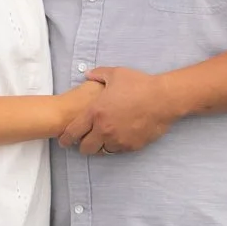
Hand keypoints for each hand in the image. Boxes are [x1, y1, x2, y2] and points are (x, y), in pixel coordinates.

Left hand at [57, 66, 178, 155]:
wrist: (163, 99)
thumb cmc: (139, 84)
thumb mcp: (116, 74)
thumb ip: (98, 74)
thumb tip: (87, 73)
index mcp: (95, 112)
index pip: (73, 132)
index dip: (65, 138)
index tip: (63, 140)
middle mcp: (104, 129)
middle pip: (85, 148)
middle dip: (82, 145)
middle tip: (83, 141)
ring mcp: (118, 139)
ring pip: (101, 151)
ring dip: (100, 146)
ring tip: (102, 139)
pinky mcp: (131, 146)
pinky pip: (118, 150)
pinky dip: (115, 146)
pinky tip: (118, 137)